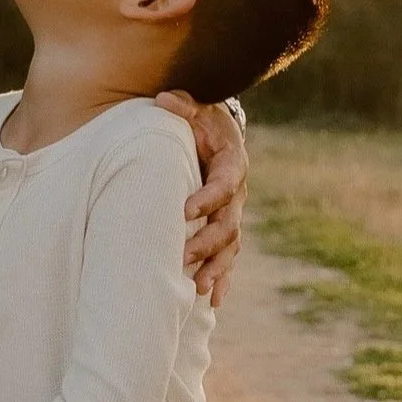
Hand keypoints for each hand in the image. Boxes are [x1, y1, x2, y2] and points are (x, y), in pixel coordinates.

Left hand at [158, 90, 246, 306]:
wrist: (219, 133)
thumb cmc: (202, 121)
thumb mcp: (197, 108)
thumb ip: (183, 105)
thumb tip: (164, 99)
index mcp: (233, 165)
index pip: (224, 185)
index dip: (208, 198)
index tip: (185, 211)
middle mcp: (238, 195)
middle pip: (228, 224)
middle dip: (207, 242)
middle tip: (183, 256)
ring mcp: (233, 214)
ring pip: (230, 247)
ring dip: (216, 267)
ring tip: (200, 289)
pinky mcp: (226, 227)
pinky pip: (228, 256)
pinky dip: (223, 277)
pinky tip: (214, 301)